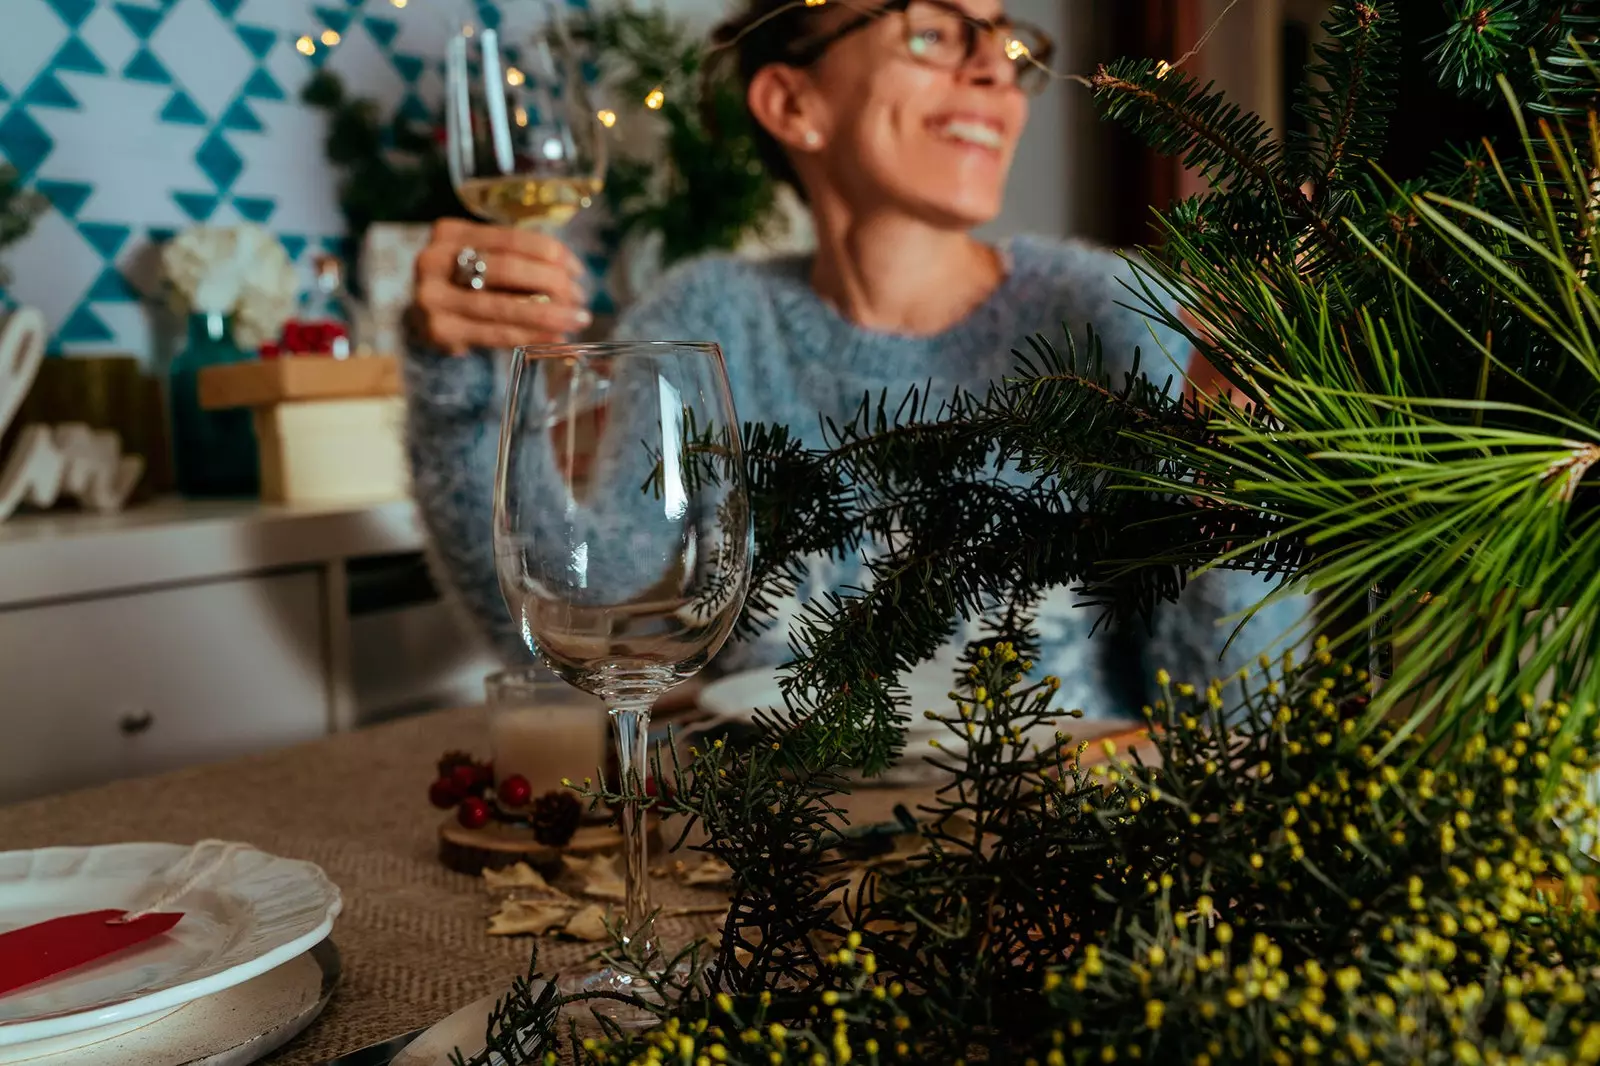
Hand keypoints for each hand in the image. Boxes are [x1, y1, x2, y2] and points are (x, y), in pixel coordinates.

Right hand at [411, 218, 592, 353]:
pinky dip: (531, 336)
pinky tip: (556, 337)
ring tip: (577, 319)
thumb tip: (571, 275)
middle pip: (508, 269)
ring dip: (548, 314)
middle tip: (580, 297)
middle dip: (552, 283)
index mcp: (449, 233)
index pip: (511, 238)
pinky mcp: (439, 331)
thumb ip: (515, 258)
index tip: (578, 270)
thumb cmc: (464, 283)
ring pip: (503, 305)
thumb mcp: (480, 259)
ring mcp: (433, 298)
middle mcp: (434, 261)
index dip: (550, 252)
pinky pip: (496, 333)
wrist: (424, 318)